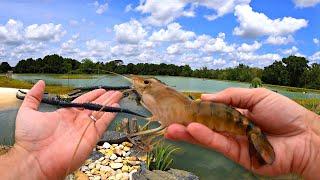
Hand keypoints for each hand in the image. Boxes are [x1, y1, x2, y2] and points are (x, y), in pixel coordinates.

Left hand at [0, 80, 121, 178]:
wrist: (35, 159)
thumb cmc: (29, 138)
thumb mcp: (27, 112)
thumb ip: (33, 97)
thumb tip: (41, 83)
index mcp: (65, 115)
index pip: (82, 101)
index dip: (92, 95)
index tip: (101, 89)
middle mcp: (77, 121)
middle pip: (94, 106)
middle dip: (105, 98)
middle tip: (115, 91)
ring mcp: (85, 129)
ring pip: (100, 113)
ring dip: (110, 104)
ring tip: (118, 95)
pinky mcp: (91, 136)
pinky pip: (103, 124)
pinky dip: (110, 115)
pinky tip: (116, 107)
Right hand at [165, 88, 319, 178]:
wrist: (306, 136)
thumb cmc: (285, 113)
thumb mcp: (255, 96)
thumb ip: (229, 97)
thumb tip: (204, 97)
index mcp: (237, 115)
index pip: (213, 113)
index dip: (198, 111)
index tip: (183, 107)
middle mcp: (233, 129)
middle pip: (207, 127)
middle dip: (188, 125)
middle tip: (169, 122)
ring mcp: (235, 143)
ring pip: (209, 138)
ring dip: (190, 133)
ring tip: (172, 129)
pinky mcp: (239, 156)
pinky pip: (220, 145)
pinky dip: (206, 137)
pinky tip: (192, 131)